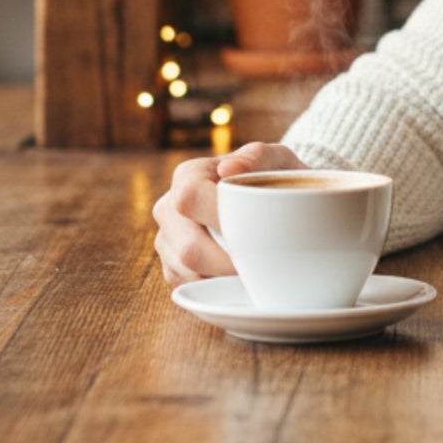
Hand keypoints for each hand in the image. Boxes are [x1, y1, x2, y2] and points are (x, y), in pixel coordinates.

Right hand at [152, 139, 306, 285]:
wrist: (270, 201)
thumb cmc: (273, 178)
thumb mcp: (275, 160)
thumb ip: (257, 157)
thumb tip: (228, 168)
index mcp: (188, 175)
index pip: (190, 198)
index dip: (221, 220)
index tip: (256, 233)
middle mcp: (169, 207)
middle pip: (188, 247)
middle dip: (229, 262)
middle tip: (262, 263)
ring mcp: (167, 239)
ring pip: (188, 271)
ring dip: (225, 276)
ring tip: (254, 267)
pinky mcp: (172, 266)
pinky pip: (189, 285)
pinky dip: (217, 286)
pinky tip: (238, 274)